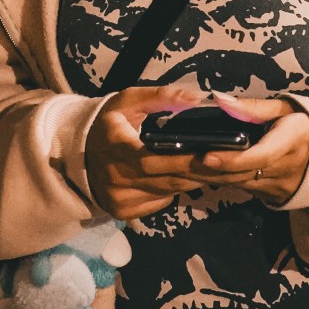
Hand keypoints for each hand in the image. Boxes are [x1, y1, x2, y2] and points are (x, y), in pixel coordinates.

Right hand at [86, 84, 213, 220]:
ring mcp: (120, 199)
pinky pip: (160, 201)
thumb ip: (161, 96)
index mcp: (115, 146)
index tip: (210, 153)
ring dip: (195, 181)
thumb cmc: (110, 122)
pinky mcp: (124, 212)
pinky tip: (193, 177)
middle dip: (200, 172)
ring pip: (167, 193)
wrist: (78, 153)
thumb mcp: (128, 100)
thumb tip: (195, 99)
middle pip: (166, 179)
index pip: (151, 158)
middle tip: (231, 162)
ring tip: (222, 168)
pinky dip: (177, 189)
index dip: (181, 159)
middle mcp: (116, 177)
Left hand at [189, 93, 308, 205]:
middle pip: (241, 174)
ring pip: (237, 185)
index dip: (233, 159)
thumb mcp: (285, 108)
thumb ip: (253, 107)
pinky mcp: (269, 196)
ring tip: (177, 169)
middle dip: (207, 170)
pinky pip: (240, 189)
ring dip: (207, 178)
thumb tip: (219, 99)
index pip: (260, 156)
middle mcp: (284, 169)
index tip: (207, 155)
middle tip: (175, 164)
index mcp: (290, 142)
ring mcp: (277, 187)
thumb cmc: (304, 124)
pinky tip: (193, 175)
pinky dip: (218, 182)